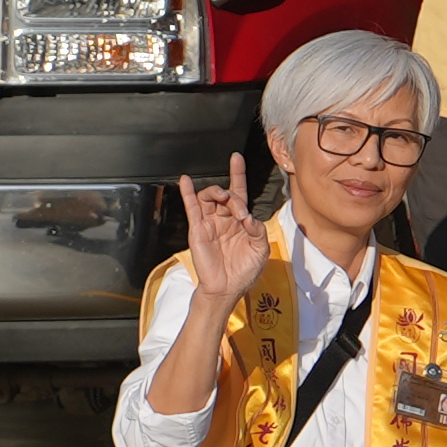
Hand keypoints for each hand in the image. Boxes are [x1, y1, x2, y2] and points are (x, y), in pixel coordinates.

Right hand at [176, 155, 272, 304]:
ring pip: (209, 197)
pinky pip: (191, 207)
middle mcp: (225, 218)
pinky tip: (186, 181)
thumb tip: (247, 216)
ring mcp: (210, 223)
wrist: (227, 288)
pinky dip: (188, 193)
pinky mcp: (198, 229)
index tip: (236, 158)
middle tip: (240, 212)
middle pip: (226, 194)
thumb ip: (258, 229)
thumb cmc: (245, 270)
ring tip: (222, 197)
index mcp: (241, 220)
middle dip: (232, 196)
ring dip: (216, 192)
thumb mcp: (260, 248)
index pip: (239, 192)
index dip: (238, 174)